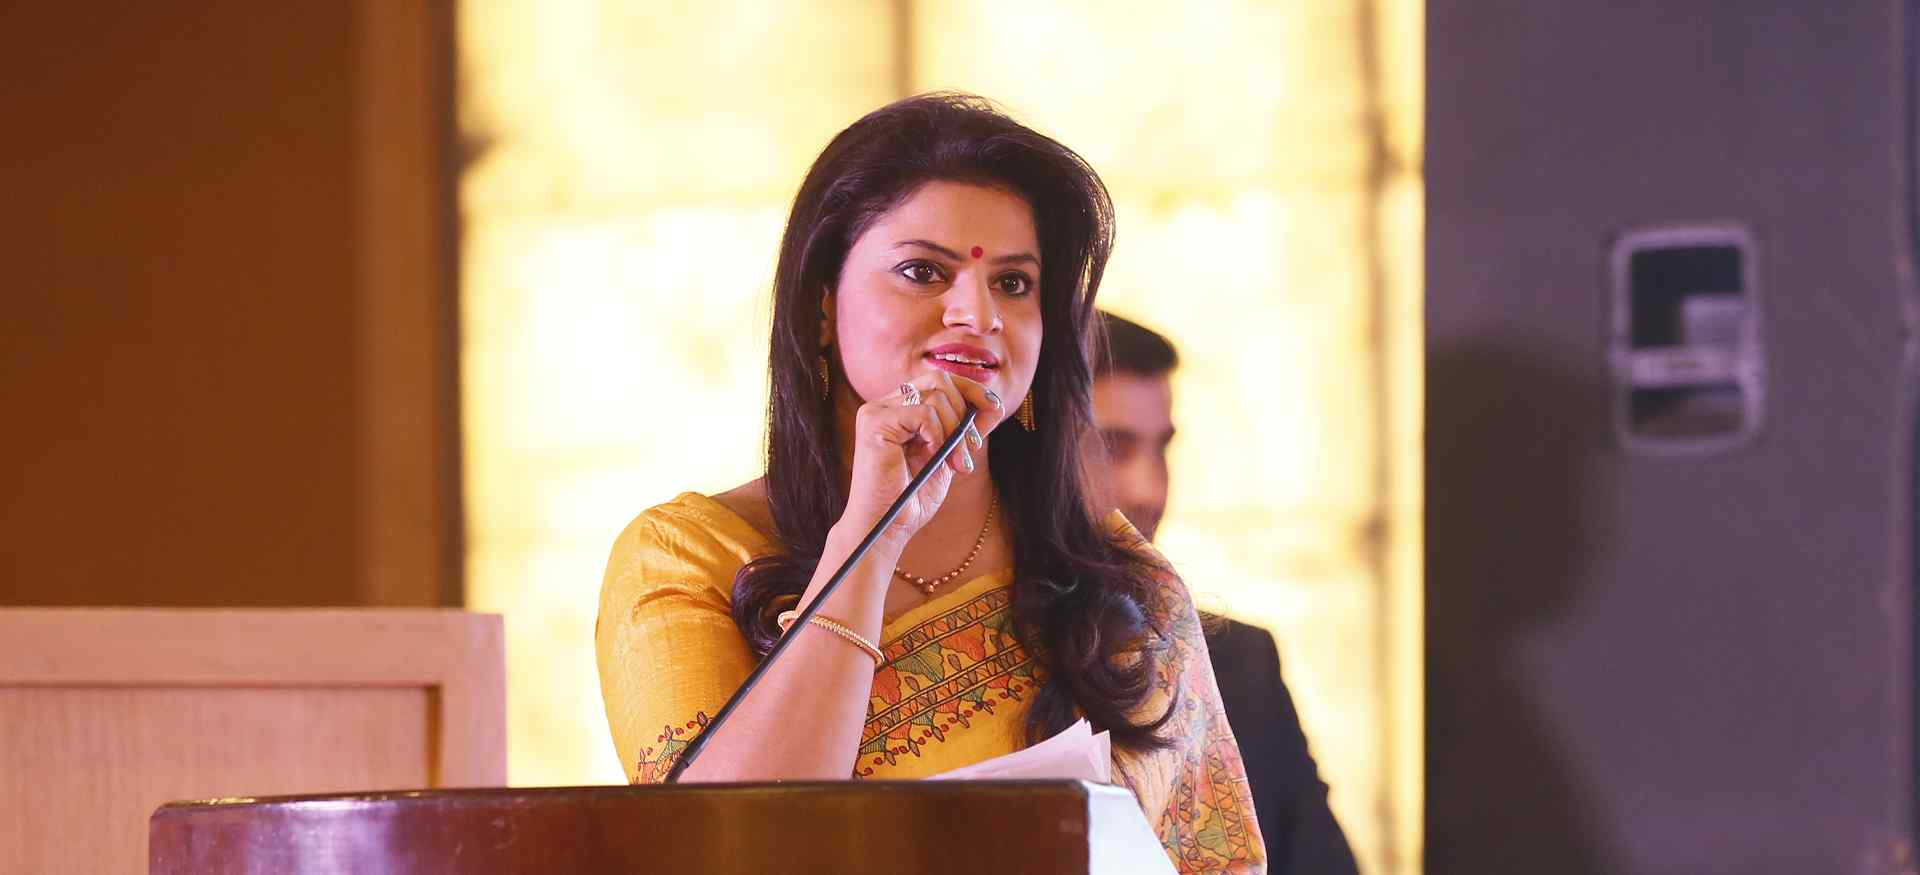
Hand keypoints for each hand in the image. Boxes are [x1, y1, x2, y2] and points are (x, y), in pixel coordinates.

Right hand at [840, 371, 1007, 545]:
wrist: (887, 527)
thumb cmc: (912, 497)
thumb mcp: (949, 456)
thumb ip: (967, 429)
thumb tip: (994, 404)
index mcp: (901, 408)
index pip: (940, 380)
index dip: (971, 389)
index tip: (995, 407)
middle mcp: (885, 404)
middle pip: (939, 379)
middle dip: (965, 412)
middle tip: (971, 448)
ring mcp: (877, 411)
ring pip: (936, 397)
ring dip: (956, 432)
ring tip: (955, 464)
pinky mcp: (874, 423)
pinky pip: (924, 413)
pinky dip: (938, 436)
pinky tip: (933, 457)